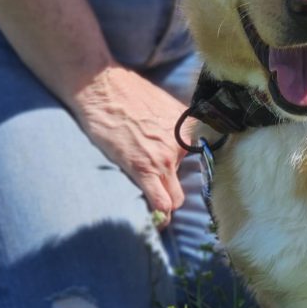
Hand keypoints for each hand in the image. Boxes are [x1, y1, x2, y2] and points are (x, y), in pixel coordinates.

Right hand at [71, 65, 187, 228]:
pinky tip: (157, 221)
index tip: (185, 180)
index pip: (205, 159)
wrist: (101, 86)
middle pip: (190, 182)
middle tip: (166, 195)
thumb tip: (179, 139)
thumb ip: (177, 125)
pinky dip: (160, 215)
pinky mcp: (143, 168)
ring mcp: (165, 158)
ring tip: (161, 214)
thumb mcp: (164, 104)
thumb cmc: (127, 92)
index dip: (194, 173)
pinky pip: (160, 202)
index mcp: (189, 128)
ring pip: (176, 198)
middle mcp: (182, 144)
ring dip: (168, 207)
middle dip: (178, 191)